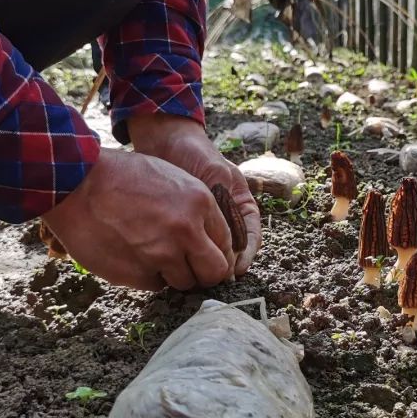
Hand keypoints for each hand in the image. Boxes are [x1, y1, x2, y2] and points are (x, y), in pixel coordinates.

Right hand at [41, 148, 234, 290]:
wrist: (75, 183)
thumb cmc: (122, 177)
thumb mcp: (172, 178)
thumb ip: (196, 209)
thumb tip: (210, 238)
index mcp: (201, 203)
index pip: (227, 244)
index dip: (217, 253)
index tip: (208, 256)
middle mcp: (186, 231)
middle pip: (214, 273)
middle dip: (205, 274)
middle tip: (191, 268)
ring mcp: (161, 255)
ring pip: (184, 283)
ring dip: (174, 274)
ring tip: (153, 254)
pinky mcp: (136, 273)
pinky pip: (154, 284)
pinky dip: (148, 275)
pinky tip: (132, 254)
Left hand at [127, 113, 260, 275]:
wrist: (164, 140)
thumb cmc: (195, 152)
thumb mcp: (216, 174)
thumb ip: (224, 203)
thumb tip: (229, 237)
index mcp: (242, 204)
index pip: (251, 236)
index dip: (246, 255)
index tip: (236, 269)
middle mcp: (227, 215)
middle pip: (232, 248)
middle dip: (225, 264)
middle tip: (214, 277)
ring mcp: (206, 221)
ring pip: (212, 249)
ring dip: (207, 262)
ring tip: (198, 274)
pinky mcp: (186, 224)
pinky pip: (191, 246)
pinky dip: (189, 255)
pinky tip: (181, 263)